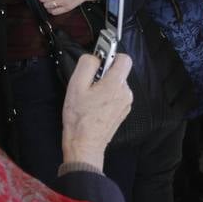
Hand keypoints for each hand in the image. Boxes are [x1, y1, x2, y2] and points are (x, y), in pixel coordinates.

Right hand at [60, 53, 133, 168]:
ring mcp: (126, 103)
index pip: (124, 58)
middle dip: (104, 73)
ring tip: (90, 98)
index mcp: (116, 84)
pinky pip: (117, 96)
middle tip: (89, 85)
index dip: (111, 56)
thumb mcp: (76, 86)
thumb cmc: (79, 118)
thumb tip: (95, 57)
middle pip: (119, 72)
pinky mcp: (123, 112)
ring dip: (105, 85)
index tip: (99, 63)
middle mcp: (126, 93)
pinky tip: (95, 106)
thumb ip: (87, 65)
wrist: (85, 145)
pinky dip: (107, 96)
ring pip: (117, 84)